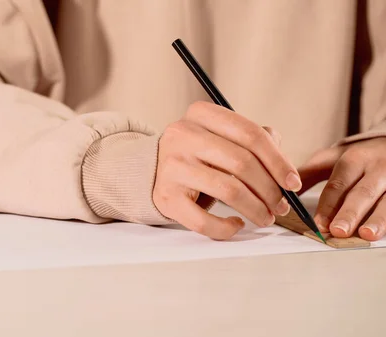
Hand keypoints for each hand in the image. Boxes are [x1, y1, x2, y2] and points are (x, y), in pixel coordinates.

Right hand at [152, 101, 300, 239]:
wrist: (151, 169)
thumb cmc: (197, 154)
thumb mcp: (221, 136)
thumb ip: (253, 142)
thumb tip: (284, 170)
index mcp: (200, 114)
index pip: (250, 134)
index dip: (278, 161)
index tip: (293, 183)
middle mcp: (182, 135)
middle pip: (242, 163)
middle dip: (269, 189)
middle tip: (280, 205)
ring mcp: (172, 166)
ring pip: (228, 190)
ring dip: (255, 209)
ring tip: (265, 217)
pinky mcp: (165, 196)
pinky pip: (203, 219)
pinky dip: (226, 227)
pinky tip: (236, 224)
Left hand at [298, 137, 385, 240]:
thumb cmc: (358, 157)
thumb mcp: (333, 158)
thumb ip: (308, 174)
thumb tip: (278, 190)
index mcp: (354, 159)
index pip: (338, 184)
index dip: (328, 205)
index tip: (318, 223)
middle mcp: (377, 168)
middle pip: (362, 193)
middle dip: (349, 213)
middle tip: (338, 231)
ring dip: (378, 219)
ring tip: (367, 235)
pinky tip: (384, 233)